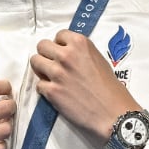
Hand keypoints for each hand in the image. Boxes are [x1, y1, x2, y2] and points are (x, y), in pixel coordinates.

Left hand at [29, 30, 137, 144]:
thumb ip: (80, 53)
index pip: (59, 35)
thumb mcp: (99, 60)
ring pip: (35, 62)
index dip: (60, 45)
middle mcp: (66, 55)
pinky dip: (45, 89)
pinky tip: (56, 93)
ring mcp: (57, 73)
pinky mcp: (51, 91)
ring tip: (52, 78)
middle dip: (47, 55)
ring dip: (41, 70)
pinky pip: (38, 84)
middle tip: (54, 65)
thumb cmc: (111, 89)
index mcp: (80, 44)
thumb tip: (67, 53)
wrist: (114, 113)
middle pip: (42, 46)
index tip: (63, 53)